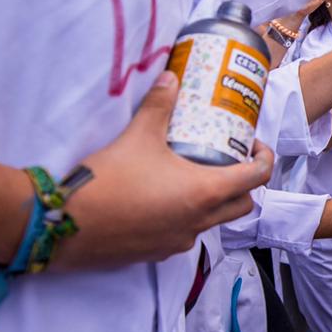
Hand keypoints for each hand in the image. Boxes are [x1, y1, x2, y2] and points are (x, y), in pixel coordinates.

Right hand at [54, 72, 272, 268]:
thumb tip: (170, 78)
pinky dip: (186, 217)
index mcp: (204, 193)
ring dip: (214, 201)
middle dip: (244, 182)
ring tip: (194, 174)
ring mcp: (179, 242)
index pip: (257, 178)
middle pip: (242, 204)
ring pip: (213, 222)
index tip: (253, 144)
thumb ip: (158, 105)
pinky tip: (163, 198)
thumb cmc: (108, 181)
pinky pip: (184, 234)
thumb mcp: (137, 136)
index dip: (264, 158)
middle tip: (229, 159)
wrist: (66, 226)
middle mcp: (199, 222)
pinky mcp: (157, 253)